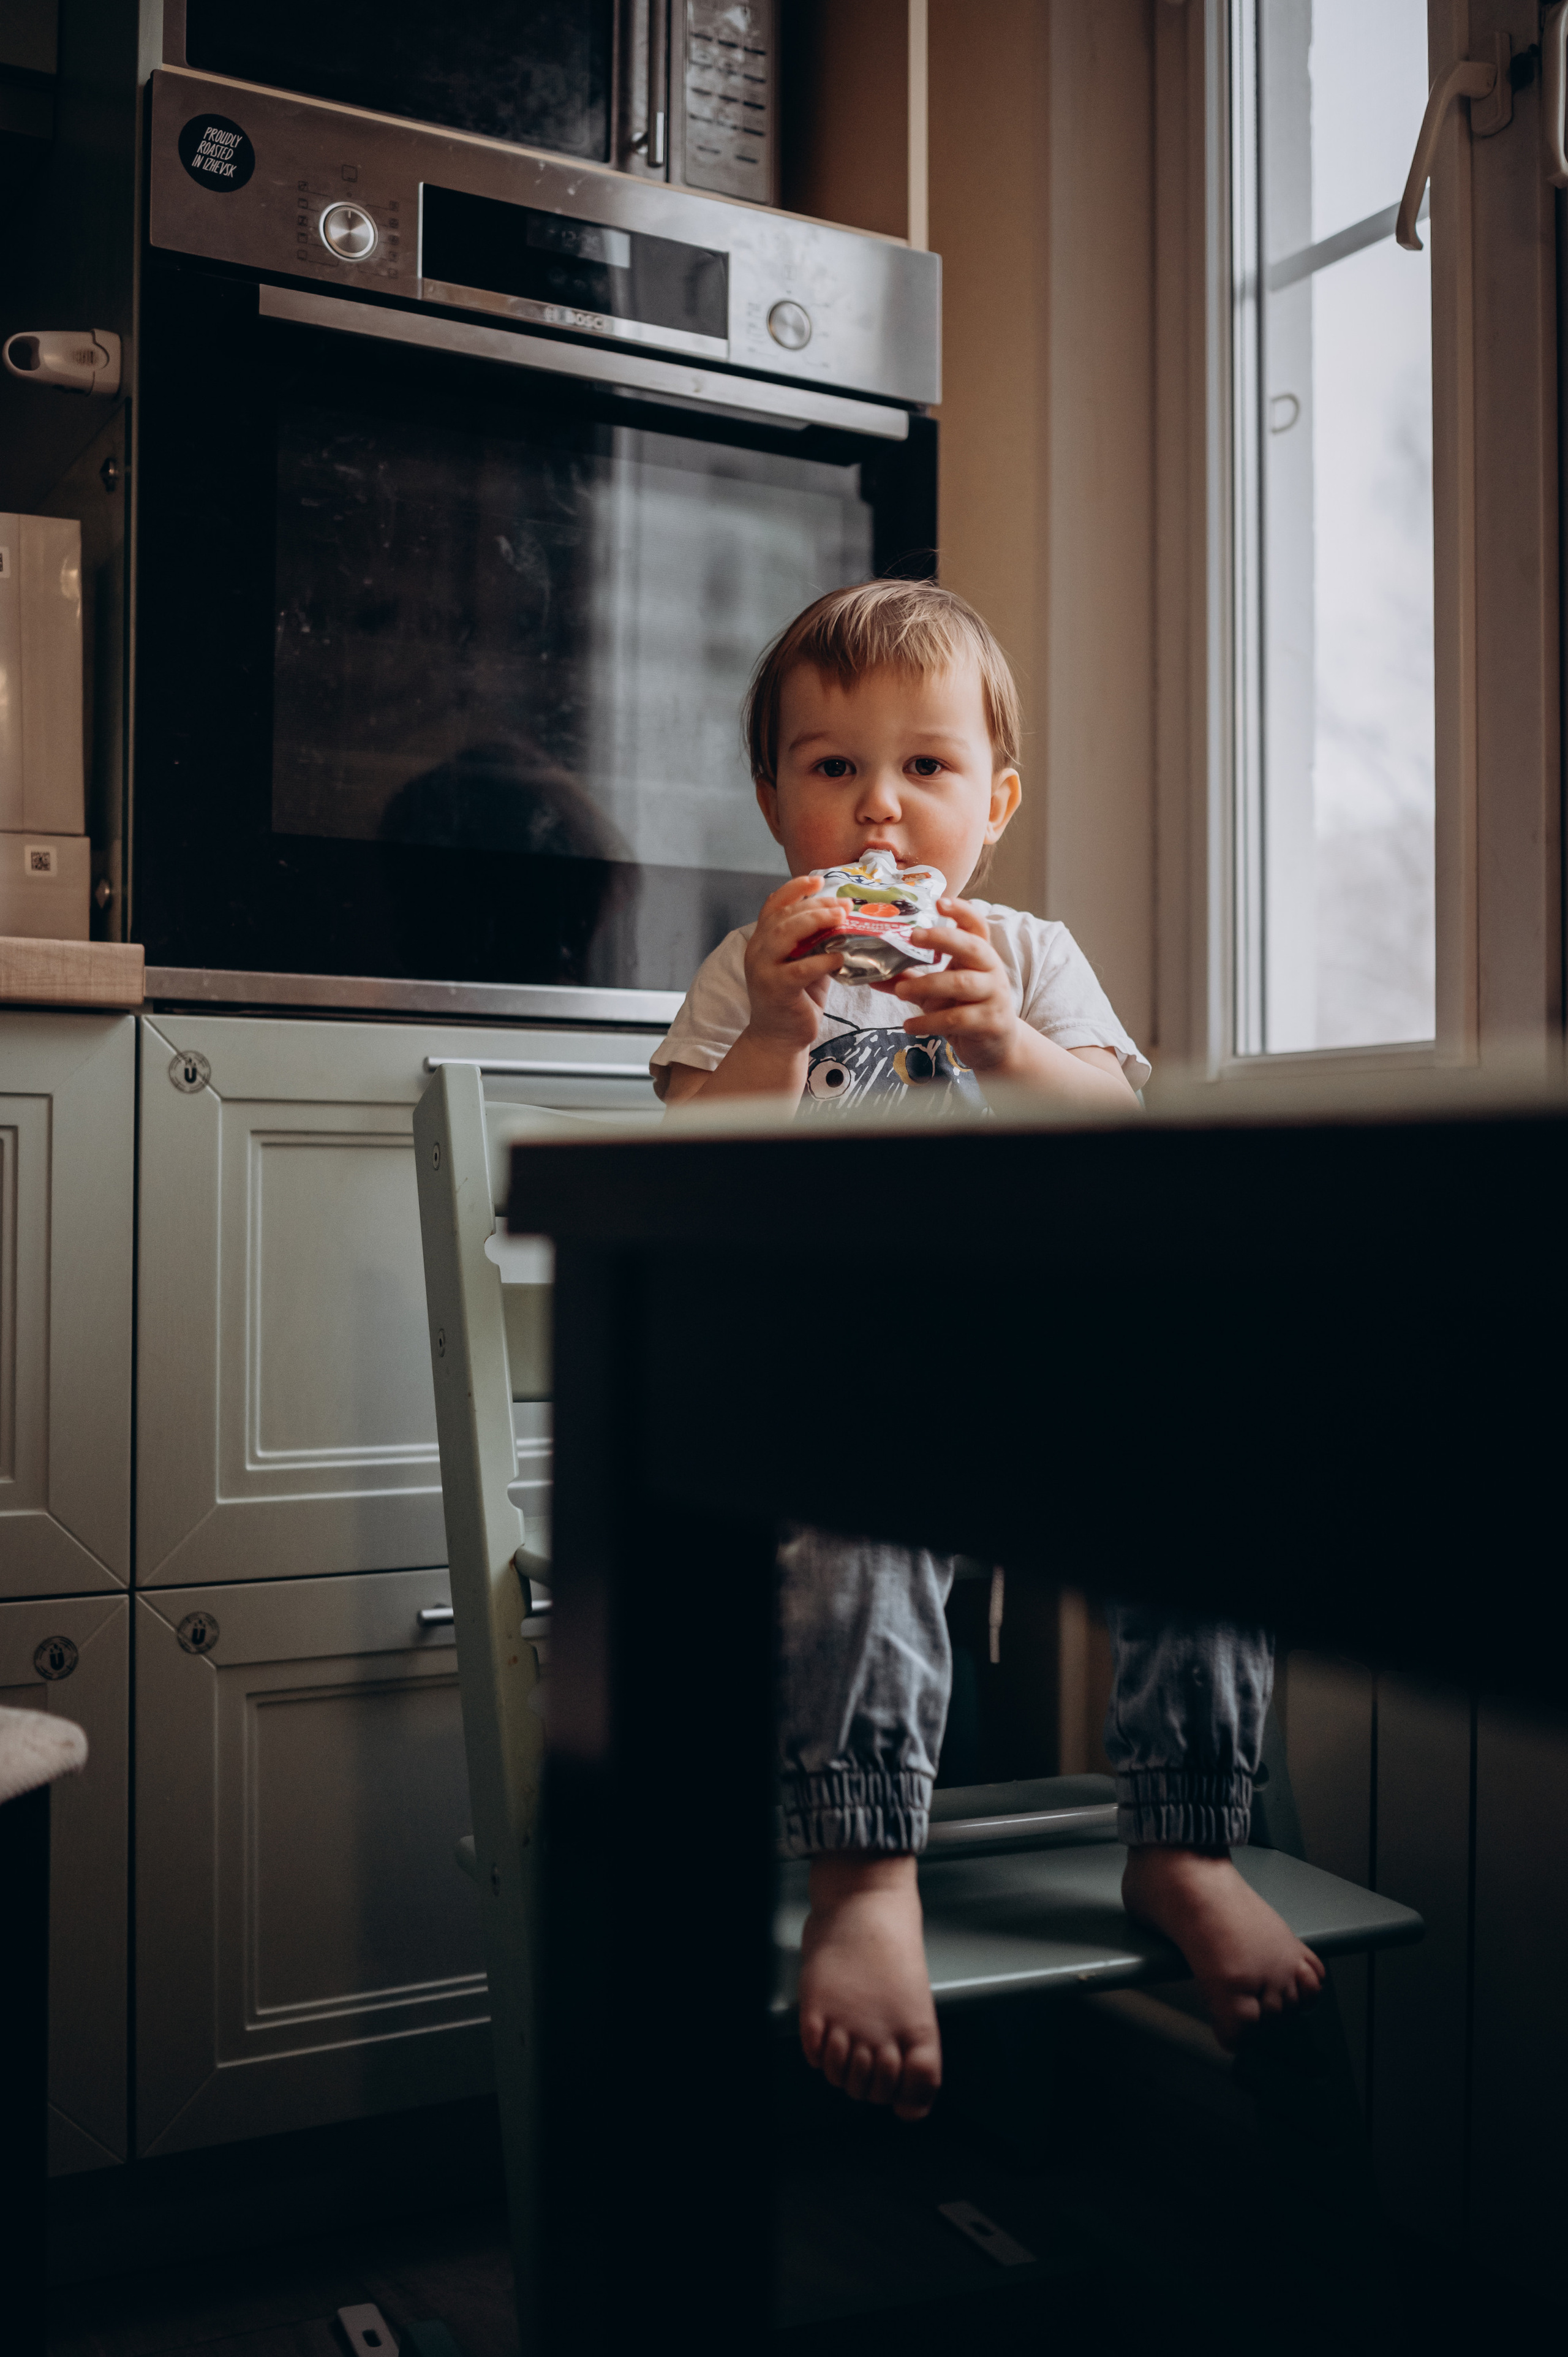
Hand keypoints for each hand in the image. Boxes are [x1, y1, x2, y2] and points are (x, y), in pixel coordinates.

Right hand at [741, 873, 846, 1049]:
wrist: (779, 1038)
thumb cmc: (796, 999)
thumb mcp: (806, 964)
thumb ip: (815, 943)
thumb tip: (843, 920)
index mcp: (763, 940)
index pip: (773, 904)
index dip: (794, 888)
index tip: (819, 880)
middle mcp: (758, 950)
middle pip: (784, 915)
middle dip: (815, 905)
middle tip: (843, 906)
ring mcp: (763, 970)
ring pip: (785, 935)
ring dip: (816, 922)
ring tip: (841, 920)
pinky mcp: (776, 990)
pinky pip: (799, 969)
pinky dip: (821, 961)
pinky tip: (839, 959)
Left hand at [885, 897, 1023, 1072]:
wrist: (996, 1046)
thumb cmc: (964, 1010)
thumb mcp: (936, 993)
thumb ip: (909, 980)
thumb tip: (870, 975)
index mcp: (980, 956)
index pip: (977, 926)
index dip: (962, 912)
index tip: (940, 902)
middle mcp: (991, 970)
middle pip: (972, 947)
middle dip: (943, 938)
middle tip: (913, 935)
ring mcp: (994, 996)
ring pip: (961, 984)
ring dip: (927, 985)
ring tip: (900, 992)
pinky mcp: (990, 1022)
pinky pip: (957, 1019)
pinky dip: (929, 1022)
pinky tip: (909, 1025)